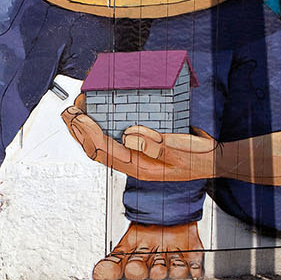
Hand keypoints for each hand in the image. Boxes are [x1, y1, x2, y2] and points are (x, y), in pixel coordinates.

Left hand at [61, 95, 218, 181]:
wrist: (213, 160)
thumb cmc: (196, 156)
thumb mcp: (178, 149)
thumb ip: (154, 144)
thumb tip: (127, 135)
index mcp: (139, 167)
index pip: (105, 149)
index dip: (88, 131)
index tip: (77, 115)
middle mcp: (134, 165)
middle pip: (97, 150)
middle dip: (79, 131)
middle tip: (67, 112)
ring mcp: (136, 159)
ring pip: (102, 147)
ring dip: (86, 132)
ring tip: (74, 116)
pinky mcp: (141, 152)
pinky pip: (114, 143)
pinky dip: (100, 131)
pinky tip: (97, 122)